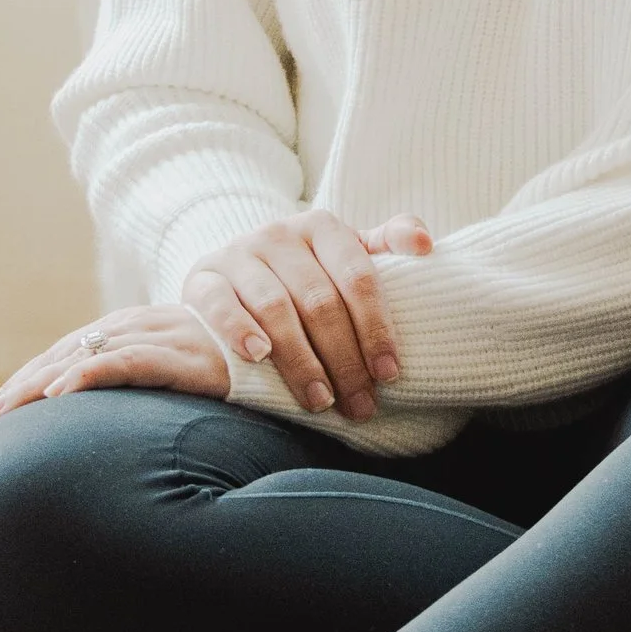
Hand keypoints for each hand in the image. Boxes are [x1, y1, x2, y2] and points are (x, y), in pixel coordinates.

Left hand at [0, 302, 229, 433]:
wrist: (295, 348)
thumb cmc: (241, 367)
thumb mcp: (183, 377)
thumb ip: (147, 387)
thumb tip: (112, 432)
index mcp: (130, 331)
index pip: (61, 357)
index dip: (22, 386)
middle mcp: (136, 327)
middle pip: (59, 356)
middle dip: (15, 391)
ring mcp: (158, 337)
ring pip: (81, 356)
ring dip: (36, 386)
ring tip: (1, 415)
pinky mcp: (182, 355)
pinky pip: (127, 361)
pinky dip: (90, 373)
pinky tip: (62, 394)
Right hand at [180, 209, 433, 424]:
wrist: (236, 269)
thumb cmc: (306, 271)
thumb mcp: (346, 252)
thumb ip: (388, 243)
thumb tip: (426, 244)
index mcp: (323, 228)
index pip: (358, 277)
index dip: (376, 327)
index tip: (389, 374)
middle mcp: (280, 234)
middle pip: (320, 301)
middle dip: (344, 359)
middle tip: (359, 404)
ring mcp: (239, 254)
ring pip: (275, 308)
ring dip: (300, 359)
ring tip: (319, 400)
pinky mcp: (204, 277)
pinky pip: (221, 305)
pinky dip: (239, 331)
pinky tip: (259, 359)